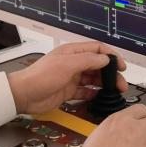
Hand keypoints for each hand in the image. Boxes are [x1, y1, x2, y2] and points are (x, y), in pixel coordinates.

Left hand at [6, 42, 126, 114]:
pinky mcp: (68, 91)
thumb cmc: (40, 76)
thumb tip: (105, 58)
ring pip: (93, 79)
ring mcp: (71, 77)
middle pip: (98, 65)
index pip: (97, 49)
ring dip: (105, 84)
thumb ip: (88, 60)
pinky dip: (94, 93)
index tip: (120, 65)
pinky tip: (100, 96)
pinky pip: (85, 91)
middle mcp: (73, 63)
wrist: (24, 95)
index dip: (111, 56)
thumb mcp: (67, 64)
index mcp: (72, 52)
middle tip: (121, 83)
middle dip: (111, 73)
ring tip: (115, 91)